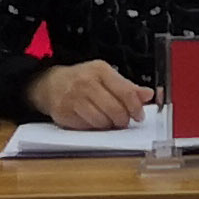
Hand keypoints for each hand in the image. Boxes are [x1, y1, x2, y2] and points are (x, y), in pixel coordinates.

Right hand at [32, 60, 151, 130]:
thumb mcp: (105, 76)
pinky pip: (87, 127)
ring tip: (107, 120)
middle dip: (123, 120)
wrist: (50, 84)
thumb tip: (148, 95)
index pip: (126, 92)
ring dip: (108, 126)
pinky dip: (94, 128)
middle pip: (115, 110)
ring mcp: (73, 98)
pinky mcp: (64, 113)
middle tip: (123, 121)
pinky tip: (93, 121)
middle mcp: (86, 82)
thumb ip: (127, 87)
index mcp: (100, 70)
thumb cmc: (82, 80)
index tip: (139, 115)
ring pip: (102, 122)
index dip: (136, 108)